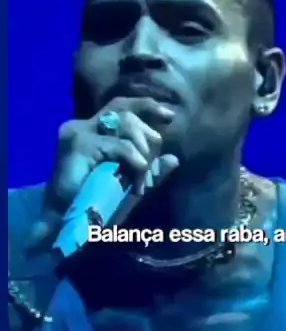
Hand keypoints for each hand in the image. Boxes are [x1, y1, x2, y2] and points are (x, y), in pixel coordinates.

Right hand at [32, 98, 178, 243]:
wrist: (66, 222)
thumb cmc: (95, 205)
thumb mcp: (130, 186)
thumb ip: (151, 172)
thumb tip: (174, 158)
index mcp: (94, 132)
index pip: (122, 108)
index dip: (147, 108)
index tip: (170, 117)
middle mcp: (84, 126)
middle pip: (124, 110)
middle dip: (147, 132)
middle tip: (153, 160)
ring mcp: (80, 132)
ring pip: (123, 121)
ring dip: (142, 147)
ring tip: (144, 172)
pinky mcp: (79, 145)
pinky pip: (117, 145)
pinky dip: (134, 157)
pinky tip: (141, 169)